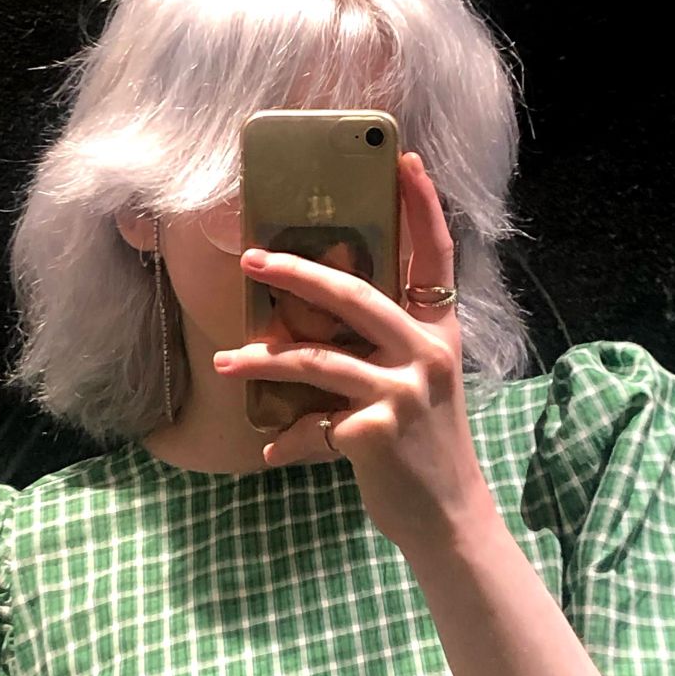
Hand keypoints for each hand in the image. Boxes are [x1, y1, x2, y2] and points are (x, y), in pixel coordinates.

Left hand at [212, 152, 489, 553]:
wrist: (448, 515)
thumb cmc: (426, 446)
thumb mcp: (422, 385)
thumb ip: (387, 349)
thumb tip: (319, 326)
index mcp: (439, 333)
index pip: (437, 256)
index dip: (422, 207)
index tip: (404, 160)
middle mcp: (427, 353)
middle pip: (356, 295)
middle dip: (298, 273)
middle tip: (253, 257)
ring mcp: (404, 392)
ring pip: (318, 359)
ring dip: (264, 359)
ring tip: (225, 360)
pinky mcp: (377, 432)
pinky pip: (314, 426)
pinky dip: (289, 438)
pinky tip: (272, 450)